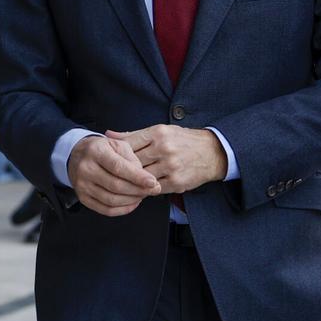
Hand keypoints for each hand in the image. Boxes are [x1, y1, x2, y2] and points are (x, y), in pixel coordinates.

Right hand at [67, 135, 161, 216]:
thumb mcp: (116, 144)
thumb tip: (145, 178)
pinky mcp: (83, 198)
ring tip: (142, 195)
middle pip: (116, 186)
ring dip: (132, 200)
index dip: (137, 177)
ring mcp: (82, 185)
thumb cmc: (101, 149)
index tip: (153, 182)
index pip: (118, 167)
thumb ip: (132, 158)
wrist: (76, 155)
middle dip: (138, 190)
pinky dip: (123, 209)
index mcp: (95, 151)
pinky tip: (132, 202)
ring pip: (112, 200)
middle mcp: (86, 168)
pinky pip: (106, 210)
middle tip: (153, 189)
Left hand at [106, 126, 226, 194]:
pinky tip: (139, 188)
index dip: (116, 153)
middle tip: (111, 173)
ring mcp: (171, 166)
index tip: (109, 158)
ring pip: (141, 177)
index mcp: (158, 133)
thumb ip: (134, 135)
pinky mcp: (176, 182)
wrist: (212, 152)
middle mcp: (164, 148)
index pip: (128, 144)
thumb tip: (108, 135)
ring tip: (122, 182)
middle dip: (122, 168)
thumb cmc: (182, 140)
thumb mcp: (160, 131)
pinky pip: (154, 188)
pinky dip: (145, 189)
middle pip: (133, 162)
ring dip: (131, 181)